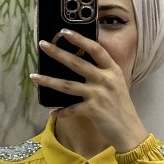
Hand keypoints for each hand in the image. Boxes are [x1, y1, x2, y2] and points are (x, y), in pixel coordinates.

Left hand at [32, 31, 148, 153]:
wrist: (129, 131)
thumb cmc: (121, 108)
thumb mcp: (117, 85)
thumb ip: (103, 74)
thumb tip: (81, 65)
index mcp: (112, 70)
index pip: (95, 49)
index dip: (80, 38)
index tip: (64, 32)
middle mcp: (105, 79)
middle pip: (77, 63)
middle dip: (57, 52)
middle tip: (42, 44)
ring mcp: (98, 94)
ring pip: (67, 85)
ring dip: (49, 81)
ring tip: (34, 77)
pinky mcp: (93, 110)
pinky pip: (71, 109)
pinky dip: (61, 111)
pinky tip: (52, 112)